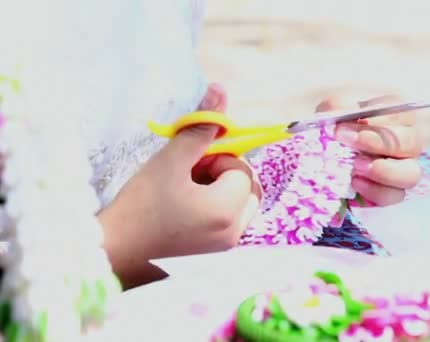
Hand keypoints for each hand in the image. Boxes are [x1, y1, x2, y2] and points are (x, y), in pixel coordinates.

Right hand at [99, 83, 259, 288]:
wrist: (115, 249)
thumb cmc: (141, 203)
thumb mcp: (171, 159)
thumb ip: (201, 127)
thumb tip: (221, 91)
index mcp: (227, 211)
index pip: (241, 169)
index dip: (216, 159)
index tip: (188, 164)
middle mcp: (235, 232)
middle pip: (248, 188)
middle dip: (224, 174)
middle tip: (190, 176)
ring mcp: (227, 246)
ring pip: (241, 204)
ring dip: (222, 190)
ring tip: (188, 191)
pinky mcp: (216, 254)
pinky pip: (231, 221)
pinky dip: (218, 208)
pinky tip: (188, 209)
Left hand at [316, 95, 421, 205]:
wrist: (326, 159)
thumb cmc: (338, 128)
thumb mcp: (333, 112)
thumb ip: (338, 107)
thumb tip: (341, 112)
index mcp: (398, 117)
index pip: (402, 115)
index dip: (378, 120)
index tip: (347, 126)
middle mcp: (407, 143)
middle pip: (410, 143)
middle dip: (378, 142)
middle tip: (347, 142)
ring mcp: (404, 170)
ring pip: (411, 174)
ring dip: (383, 171)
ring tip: (356, 166)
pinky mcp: (393, 192)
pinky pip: (394, 196)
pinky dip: (375, 190)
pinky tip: (355, 182)